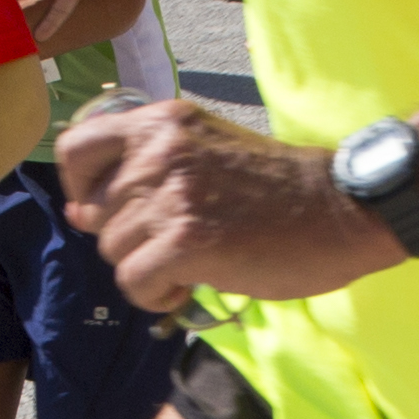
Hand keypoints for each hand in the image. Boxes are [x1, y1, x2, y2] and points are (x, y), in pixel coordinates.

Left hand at [59, 96, 383, 309]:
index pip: (76, 149)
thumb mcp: (207, 154)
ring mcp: (172, 195)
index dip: (80, 188)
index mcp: (162, 122)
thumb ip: (144, 174)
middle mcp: (159, 150)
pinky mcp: (186, 241)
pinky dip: (157, 296)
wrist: (343, 210)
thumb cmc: (280, 188)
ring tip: (195, 262)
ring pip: (114, 252)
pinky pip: (134, 283)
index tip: (105, 211)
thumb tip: (77, 213)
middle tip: (177, 242)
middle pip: (96, 214)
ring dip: (148, 269)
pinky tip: (192, 286)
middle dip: (128, 239)